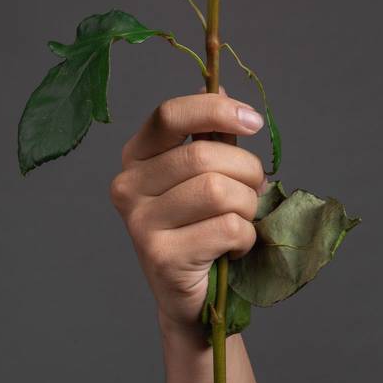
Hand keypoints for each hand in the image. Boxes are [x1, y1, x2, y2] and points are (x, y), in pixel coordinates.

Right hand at [110, 90, 266, 334]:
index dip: (216, 110)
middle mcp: (128, 185)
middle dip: (246, 171)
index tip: (253, 121)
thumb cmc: (203, 227)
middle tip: (254, 190)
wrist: (193, 298)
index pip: (171, 115)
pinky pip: (227, 228)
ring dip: (247, 206)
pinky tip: (234, 247)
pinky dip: (246, 237)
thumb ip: (210, 134)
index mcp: (136, 155)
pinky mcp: (160, 257)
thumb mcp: (206, 173)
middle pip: (203, 155)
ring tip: (242, 219)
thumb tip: (217, 85)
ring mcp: (139, 223)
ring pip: (219, 191)